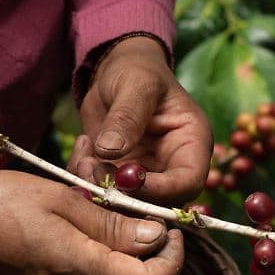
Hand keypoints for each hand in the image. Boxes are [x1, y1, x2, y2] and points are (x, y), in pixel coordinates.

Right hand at [0, 159, 184, 274]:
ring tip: (124, 220)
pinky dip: (109, 265)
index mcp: (78, 270)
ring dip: (133, 263)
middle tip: (152, 221)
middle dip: (157, 262)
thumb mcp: (62, 199)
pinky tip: (95, 230)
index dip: (172, 259)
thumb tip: (157, 239)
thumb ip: (111, 224)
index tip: (171, 226)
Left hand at [69, 35, 212, 205]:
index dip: (162, 190)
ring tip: (85, 157)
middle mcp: (172, 166)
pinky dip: (86, 179)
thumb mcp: (135, 85)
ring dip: (99, 188)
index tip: (127, 181)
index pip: (188, 181)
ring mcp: (144, 175)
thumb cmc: (138, 71)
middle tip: (94, 170)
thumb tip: (109, 150)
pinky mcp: (118, 177)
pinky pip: (102, 191)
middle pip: (158, 203)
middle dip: (123, 195)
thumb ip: (126, 116)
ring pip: (126, 202)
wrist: (116, 73)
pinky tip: (82, 148)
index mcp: (191, 144)